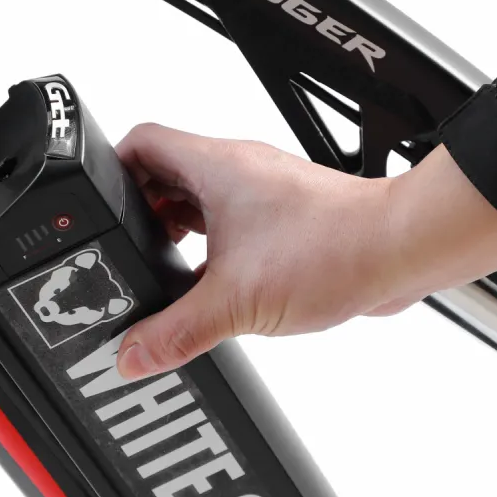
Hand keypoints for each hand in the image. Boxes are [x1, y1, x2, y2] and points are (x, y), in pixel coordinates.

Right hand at [114, 124, 496, 379]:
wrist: (400, 250)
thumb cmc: (335, 249)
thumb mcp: (237, 301)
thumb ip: (178, 331)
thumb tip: (134, 353)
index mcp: (216, 167)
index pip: (141, 142)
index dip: (108, 170)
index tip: (96, 208)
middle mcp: (242, 171)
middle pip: (170, 175)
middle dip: (144, 214)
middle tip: (131, 252)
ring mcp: (270, 193)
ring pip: (209, 201)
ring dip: (185, 233)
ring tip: (171, 273)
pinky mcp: (294, 217)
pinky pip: (242, 224)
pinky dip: (222, 249)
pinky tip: (222, 284)